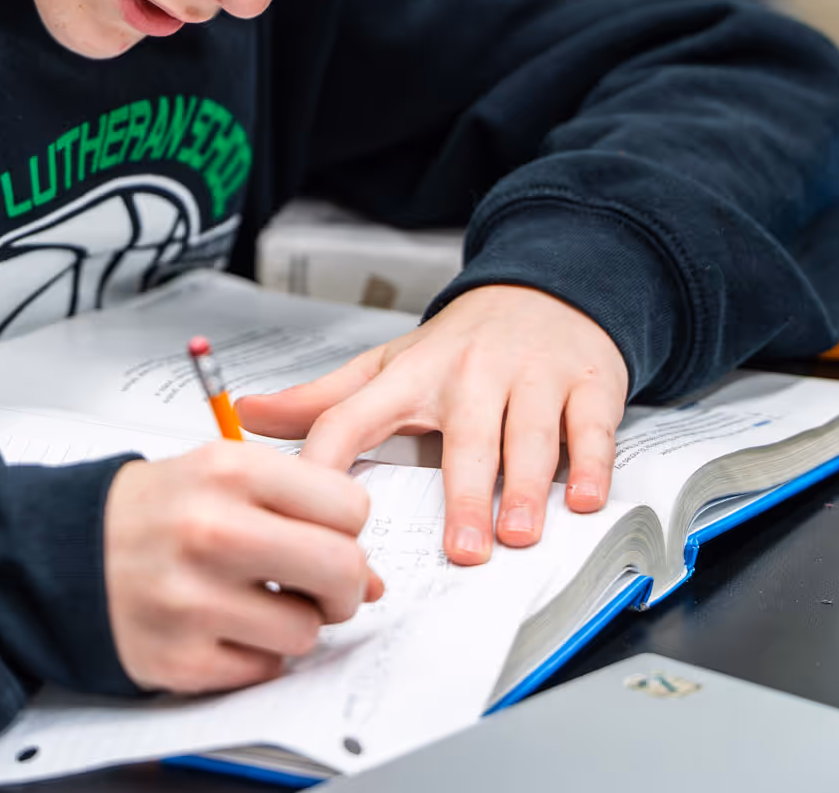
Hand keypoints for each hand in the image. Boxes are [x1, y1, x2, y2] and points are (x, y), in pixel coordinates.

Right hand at [103, 442, 384, 692]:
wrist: (59, 551)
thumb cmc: (150, 512)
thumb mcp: (218, 474)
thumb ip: (297, 509)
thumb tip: (372, 579)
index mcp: (227, 471)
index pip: (348, 506)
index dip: (347, 527)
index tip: (328, 534)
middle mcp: (211, 531)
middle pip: (342, 570)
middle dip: (346, 585)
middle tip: (322, 585)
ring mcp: (192, 600)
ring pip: (307, 631)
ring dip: (293, 624)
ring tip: (255, 602)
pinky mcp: (178, 658)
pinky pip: (263, 670)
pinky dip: (253, 655)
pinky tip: (222, 627)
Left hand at [234, 285, 628, 566]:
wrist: (549, 287)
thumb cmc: (463, 345)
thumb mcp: (390, 364)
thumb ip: (323, 399)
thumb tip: (247, 414)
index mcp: (412, 375)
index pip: (358, 414)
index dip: (332, 457)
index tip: (321, 511)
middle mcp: (471, 374)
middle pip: (463, 436)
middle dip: (463, 494)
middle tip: (461, 552)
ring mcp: (532, 377)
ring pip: (528, 435)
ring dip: (525, 487)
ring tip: (518, 535)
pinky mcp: (587, 384)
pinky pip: (590, 427)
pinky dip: (591, 463)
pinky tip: (584, 499)